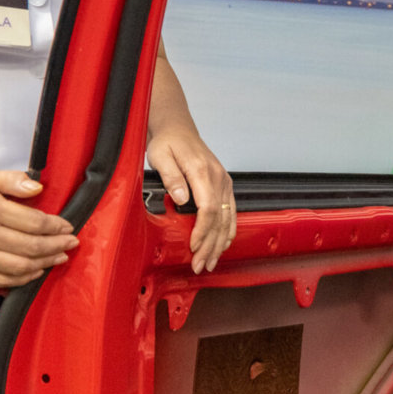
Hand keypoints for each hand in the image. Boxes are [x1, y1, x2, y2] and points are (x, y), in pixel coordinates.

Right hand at [0, 170, 77, 286]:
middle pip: (29, 247)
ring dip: (44, 264)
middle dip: (56, 246)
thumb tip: (39, 188)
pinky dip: (22, 278)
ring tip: (58, 257)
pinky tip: (35, 270)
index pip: (33, 222)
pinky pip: (0, 280)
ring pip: (18, 267)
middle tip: (70, 244)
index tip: (67, 227)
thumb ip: (14, 180)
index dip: (55, 227)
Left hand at [146, 128, 235, 272]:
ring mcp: (224, 182)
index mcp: (203, 172)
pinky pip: (231, 212)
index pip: (209, 209)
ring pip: (228, 218)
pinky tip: (223, 245)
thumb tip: (181, 198)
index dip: (202, 231)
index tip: (194, 247)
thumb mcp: (161, 156)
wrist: (178, 128)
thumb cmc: (167, 142)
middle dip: (211, 245)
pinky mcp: (224, 185)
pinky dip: (228, 231)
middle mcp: (218, 178)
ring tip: (211, 262)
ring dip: (220, 243)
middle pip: (220, 218)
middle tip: (201, 265)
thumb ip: (171, 178)